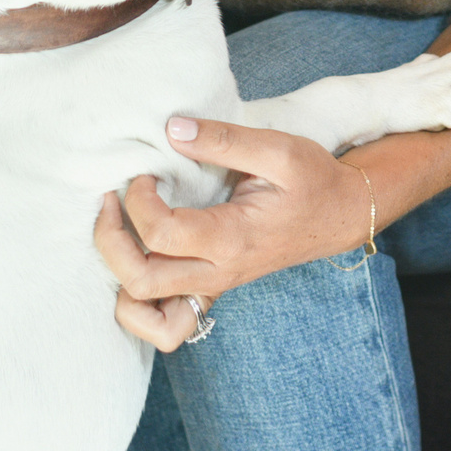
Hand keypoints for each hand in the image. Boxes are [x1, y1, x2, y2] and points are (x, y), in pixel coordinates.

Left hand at [93, 115, 371, 351]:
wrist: (340, 215)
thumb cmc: (312, 180)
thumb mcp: (277, 148)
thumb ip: (223, 138)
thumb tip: (173, 129)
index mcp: (231, 238)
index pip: (160, 235)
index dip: (138, 201)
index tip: (145, 173)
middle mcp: (217, 272)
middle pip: (139, 281)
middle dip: (110, 239)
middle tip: (112, 200)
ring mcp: (211, 286)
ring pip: (144, 313)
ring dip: (117, 275)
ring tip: (117, 231)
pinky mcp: (209, 288)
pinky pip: (163, 322)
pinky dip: (137, 304)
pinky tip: (136, 259)